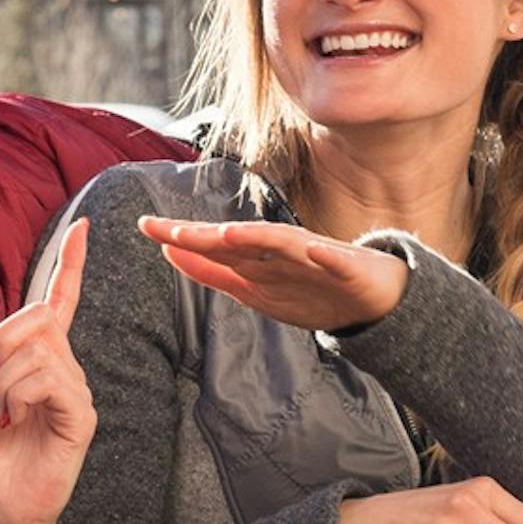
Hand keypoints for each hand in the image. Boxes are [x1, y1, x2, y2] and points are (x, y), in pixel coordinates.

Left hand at [0, 222, 93, 523]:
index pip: (58, 302)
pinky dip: (18, 393)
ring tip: (2, 412)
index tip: (84, 227)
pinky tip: (16, 418)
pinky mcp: (80, 414)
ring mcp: (74, 389)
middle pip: (37, 315)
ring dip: (3, 379)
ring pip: (37, 348)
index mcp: (36, 358)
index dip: (69, 265)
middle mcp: (62, 367)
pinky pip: (49, 378)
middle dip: (2, 338)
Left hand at [141, 215, 409, 332]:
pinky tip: (311, 246)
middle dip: (205, 236)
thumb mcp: (257, 286)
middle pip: (239, 242)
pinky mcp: (348, 268)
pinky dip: (322, 254)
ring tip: (226, 234)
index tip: (144, 225)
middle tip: (170, 230)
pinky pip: (334, 261)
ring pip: (282, 245)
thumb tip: (169, 252)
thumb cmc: (314, 287)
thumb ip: (214, 271)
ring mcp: (314, 259)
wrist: (378, 297)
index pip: (214, 247)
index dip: (181, 238)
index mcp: (259, 261)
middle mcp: (281, 254)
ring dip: (255, 237)